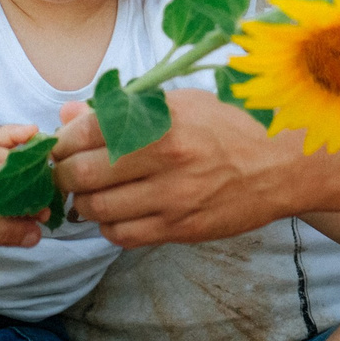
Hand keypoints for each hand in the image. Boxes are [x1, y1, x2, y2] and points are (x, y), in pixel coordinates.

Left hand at [48, 90, 301, 246]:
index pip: (86, 132)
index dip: (62, 141)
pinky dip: (108, 226)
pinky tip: (117, 213)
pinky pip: (122, 235)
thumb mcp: (180, 105)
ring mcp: (172, 198)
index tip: (60, 146)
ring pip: (96, 210)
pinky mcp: (179, 229)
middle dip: (63, 175)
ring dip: (82, 204)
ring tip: (89, 194)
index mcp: (163, 120)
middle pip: (83, 175)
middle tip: (65, 172)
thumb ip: (122, 110)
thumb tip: (68, 114)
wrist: (279, 167)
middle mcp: (165, 159)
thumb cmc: (227, 129)